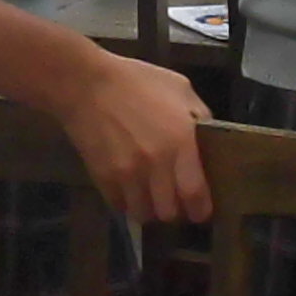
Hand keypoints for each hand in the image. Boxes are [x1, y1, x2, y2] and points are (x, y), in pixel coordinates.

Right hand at [61, 50, 212, 225]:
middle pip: (169, 212)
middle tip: (175, 200)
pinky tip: (130, 189)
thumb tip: (209, 141)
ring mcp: (127, 174)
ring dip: (150, 209)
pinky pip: (120, 206)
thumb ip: (199, 117)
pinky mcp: (103, 178)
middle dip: (175, 211)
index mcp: (180, 141)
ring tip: (151, 198)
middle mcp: (155, 164)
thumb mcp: (180, 88)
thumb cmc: (136, 81)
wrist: (85, 83)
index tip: (201, 209)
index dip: (200, 210)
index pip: (195, 195)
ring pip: (144, 214)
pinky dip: (127, 203)